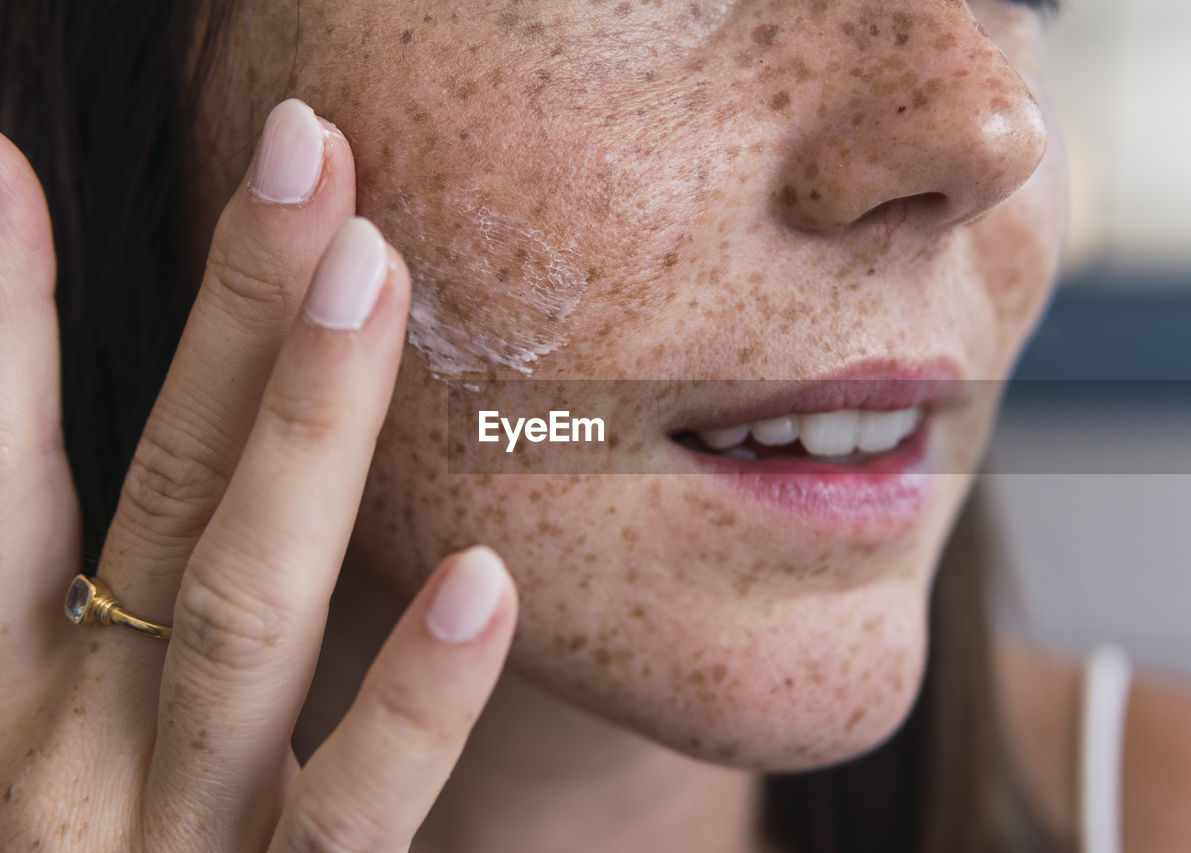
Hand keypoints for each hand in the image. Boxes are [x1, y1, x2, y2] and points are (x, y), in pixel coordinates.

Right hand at [0, 99, 517, 851]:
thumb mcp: (48, 749)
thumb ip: (78, 608)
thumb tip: (134, 499)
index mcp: (15, 696)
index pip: (2, 478)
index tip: (3, 165)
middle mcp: (68, 751)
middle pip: (166, 495)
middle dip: (229, 317)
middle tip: (303, 154)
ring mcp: (164, 843)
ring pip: (244, 611)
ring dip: (306, 434)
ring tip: (369, 274)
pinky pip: (347, 818)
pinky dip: (410, 706)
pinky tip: (482, 580)